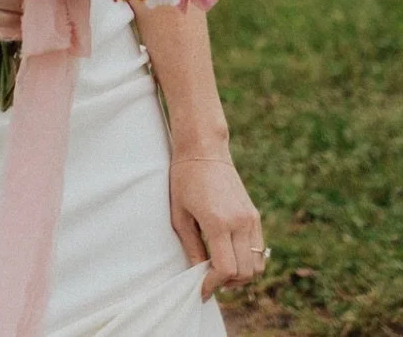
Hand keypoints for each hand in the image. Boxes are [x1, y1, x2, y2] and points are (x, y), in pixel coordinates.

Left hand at [169, 153, 265, 298]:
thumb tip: (197, 274)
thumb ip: (191, 246)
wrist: (204, 149)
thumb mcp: (180, 214)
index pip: (225, 269)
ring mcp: (251, 219)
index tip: (201, 289)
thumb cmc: (184, 178)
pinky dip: (248, 261)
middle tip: (209, 280)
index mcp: (218, 222)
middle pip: (244, 272)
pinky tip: (230, 256)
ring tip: (219, 270)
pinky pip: (259, 250)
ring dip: (240, 275)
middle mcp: (240, 222)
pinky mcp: (255, 215)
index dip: (213, 284)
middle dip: (227, 283)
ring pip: (256, 265)